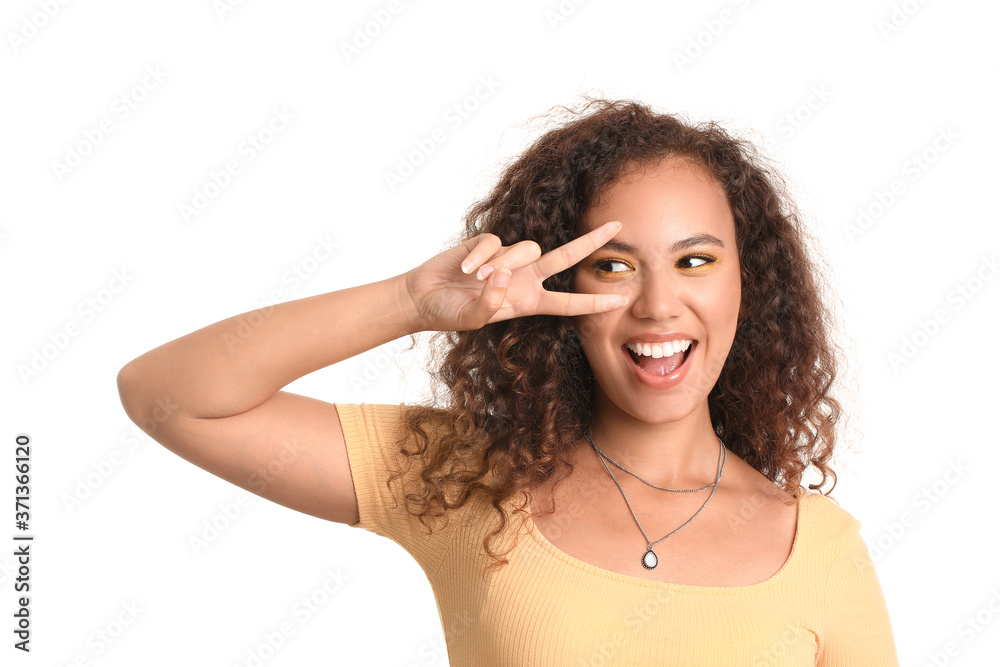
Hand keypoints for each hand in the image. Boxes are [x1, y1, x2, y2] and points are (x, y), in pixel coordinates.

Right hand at [402, 220, 628, 331]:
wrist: (423, 297)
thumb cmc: (450, 313)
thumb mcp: (472, 320)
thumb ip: (490, 304)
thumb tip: (502, 275)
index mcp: (528, 301)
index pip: (567, 303)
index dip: (592, 303)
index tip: (620, 300)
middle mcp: (524, 278)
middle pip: (565, 258)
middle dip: (590, 243)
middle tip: (616, 227)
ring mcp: (507, 258)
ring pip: (527, 249)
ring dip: (504, 263)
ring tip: (475, 278)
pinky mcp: (488, 242)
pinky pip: (495, 242)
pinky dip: (480, 256)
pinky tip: (464, 269)